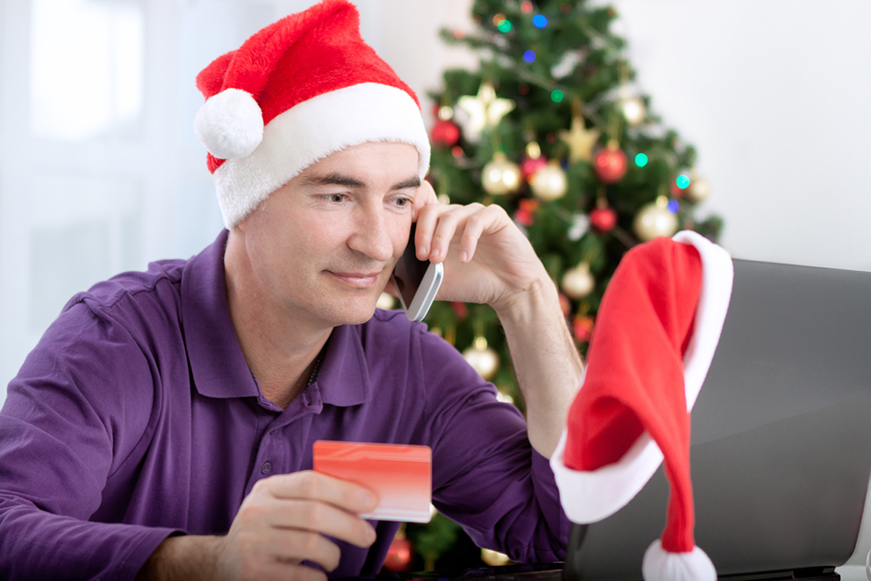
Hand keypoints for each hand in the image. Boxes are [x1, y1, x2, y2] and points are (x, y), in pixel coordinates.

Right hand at [209, 471, 377, 579]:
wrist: (224, 561)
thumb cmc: (268, 529)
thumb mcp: (280, 504)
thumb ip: (311, 497)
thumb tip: (362, 499)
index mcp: (268, 489)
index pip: (310, 482)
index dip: (344, 491)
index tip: (371, 502)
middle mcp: (257, 511)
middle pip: (314, 513)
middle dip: (349, 525)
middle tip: (368, 536)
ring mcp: (253, 542)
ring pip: (309, 544)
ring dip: (333, 554)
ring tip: (335, 558)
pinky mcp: (253, 571)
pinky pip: (298, 575)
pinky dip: (318, 576)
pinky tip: (320, 574)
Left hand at [413, 200, 549, 311]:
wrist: (509, 290)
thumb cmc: (472, 284)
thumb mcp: (435, 285)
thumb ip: (410, 280)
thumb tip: (379, 282)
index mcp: (440, 228)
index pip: (419, 211)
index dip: (408, 219)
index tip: (401, 242)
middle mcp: (456, 216)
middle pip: (431, 210)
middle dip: (422, 233)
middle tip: (421, 256)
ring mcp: (476, 214)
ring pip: (451, 214)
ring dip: (441, 238)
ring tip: (437, 261)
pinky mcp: (495, 217)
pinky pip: (477, 219)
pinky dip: (468, 239)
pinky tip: (465, 258)